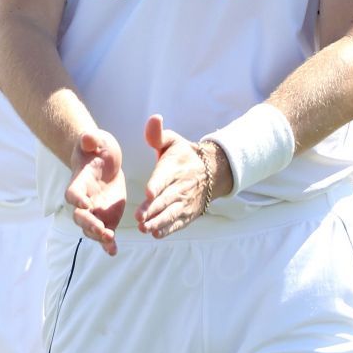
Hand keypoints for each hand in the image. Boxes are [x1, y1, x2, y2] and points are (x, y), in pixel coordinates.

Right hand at [65, 129, 126, 253]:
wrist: (103, 160)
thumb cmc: (98, 147)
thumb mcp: (96, 139)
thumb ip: (91, 139)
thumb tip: (88, 138)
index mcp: (80, 181)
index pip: (72, 192)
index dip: (76, 199)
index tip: (85, 204)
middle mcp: (84, 199)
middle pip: (79, 216)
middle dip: (88, 223)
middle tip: (101, 229)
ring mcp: (95, 210)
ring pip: (91, 228)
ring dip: (98, 236)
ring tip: (110, 240)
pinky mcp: (107, 216)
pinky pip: (105, 232)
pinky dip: (107, 244)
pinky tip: (113, 252)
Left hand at [137, 114, 230, 238]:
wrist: (213, 170)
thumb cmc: (183, 154)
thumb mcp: (172, 140)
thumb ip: (158, 134)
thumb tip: (154, 118)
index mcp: (174, 168)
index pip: (164, 177)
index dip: (157, 185)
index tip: (148, 193)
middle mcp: (181, 186)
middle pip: (167, 199)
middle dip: (153, 209)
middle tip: (139, 218)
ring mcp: (186, 201)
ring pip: (172, 213)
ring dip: (158, 222)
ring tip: (145, 228)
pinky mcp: (189, 213)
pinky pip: (179, 222)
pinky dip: (168, 229)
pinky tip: (156, 234)